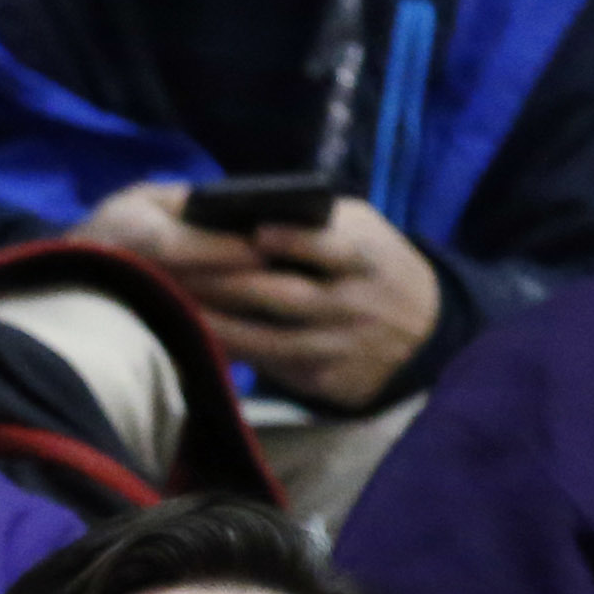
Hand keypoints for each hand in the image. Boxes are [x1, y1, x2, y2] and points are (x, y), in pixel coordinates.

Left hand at [73, 182, 439, 409]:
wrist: (425, 329)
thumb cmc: (374, 265)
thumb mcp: (363, 232)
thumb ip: (317, 222)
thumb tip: (248, 213)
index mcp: (367, 258)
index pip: (331, 248)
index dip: (294, 241)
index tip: (253, 232)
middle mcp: (354, 305)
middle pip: (284, 296)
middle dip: (226, 284)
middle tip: (171, 269)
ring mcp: (337, 347)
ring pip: (265, 339)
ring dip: (213, 323)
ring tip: (168, 305)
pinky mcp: (322, 380)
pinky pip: (266, 368)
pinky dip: (229, 353)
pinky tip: (190, 339)